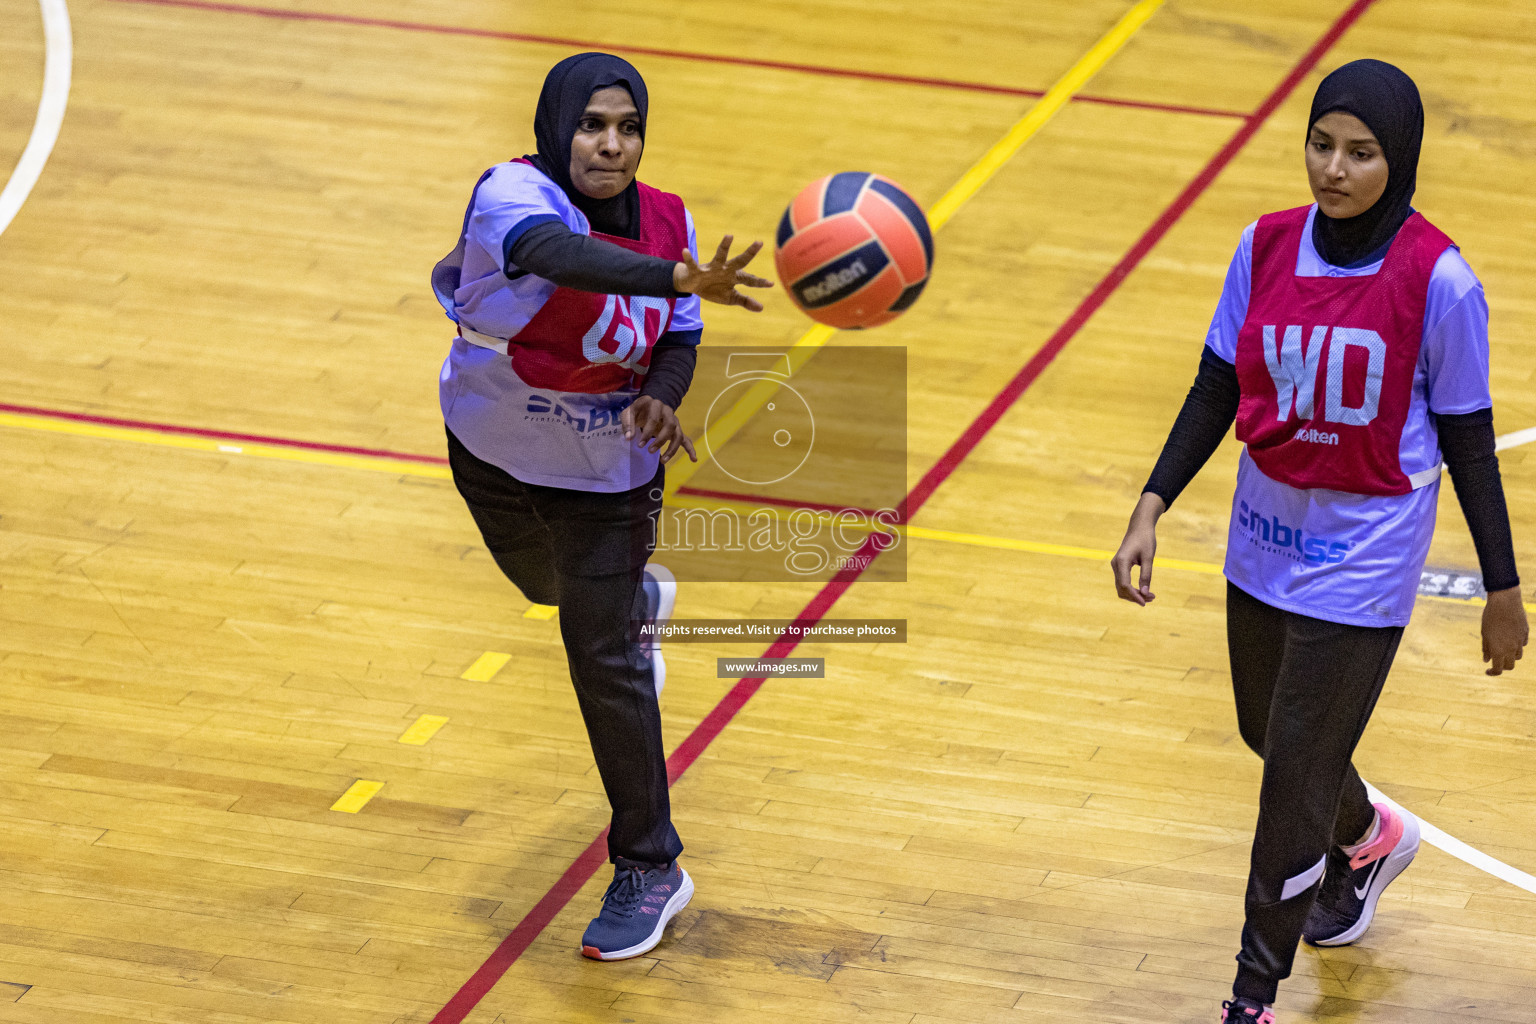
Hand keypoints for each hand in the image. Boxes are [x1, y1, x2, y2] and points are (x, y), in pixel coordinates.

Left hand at [622, 395, 697, 464]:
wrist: (645, 408)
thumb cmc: (636, 412)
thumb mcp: (627, 414)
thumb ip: (627, 424)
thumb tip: (629, 438)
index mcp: (654, 404)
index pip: (654, 418)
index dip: (647, 432)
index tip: (639, 445)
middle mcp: (667, 411)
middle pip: (670, 425)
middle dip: (661, 440)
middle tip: (650, 451)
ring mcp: (674, 420)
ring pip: (678, 434)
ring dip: (672, 449)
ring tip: (662, 461)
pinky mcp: (676, 430)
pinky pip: (686, 439)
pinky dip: (690, 449)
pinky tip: (693, 459)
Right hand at [673, 234, 772, 310]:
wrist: (693, 285)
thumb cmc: (713, 289)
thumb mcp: (730, 298)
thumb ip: (745, 301)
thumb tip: (761, 308)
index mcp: (734, 277)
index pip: (749, 279)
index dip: (759, 282)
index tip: (771, 284)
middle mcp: (725, 270)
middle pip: (739, 261)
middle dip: (749, 253)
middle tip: (760, 242)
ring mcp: (712, 268)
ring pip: (720, 256)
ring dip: (724, 246)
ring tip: (729, 236)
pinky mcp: (697, 270)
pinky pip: (693, 264)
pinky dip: (689, 258)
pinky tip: (685, 251)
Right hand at [1111, 492, 1166, 606]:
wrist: (1139, 527)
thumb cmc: (1145, 539)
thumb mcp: (1149, 557)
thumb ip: (1146, 575)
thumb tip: (1145, 593)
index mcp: (1122, 561)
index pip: (1125, 585)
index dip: (1135, 596)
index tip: (1146, 602)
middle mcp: (1116, 565)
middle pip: (1121, 588)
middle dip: (1135, 596)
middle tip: (1152, 598)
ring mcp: (1116, 566)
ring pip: (1121, 587)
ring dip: (1134, 594)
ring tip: (1150, 596)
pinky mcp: (1119, 566)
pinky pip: (1122, 582)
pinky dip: (1132, 589)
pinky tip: (1143, 590)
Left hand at [1482, 585, 1528, 675]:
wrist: (1505, 603)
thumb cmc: (1490, 617)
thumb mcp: (1484, 634)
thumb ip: (1486, 648)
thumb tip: (1486, 660)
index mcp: (1499, 650)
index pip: (1498, 669)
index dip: (1492, 673)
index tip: (1487, 671)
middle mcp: (1511, 649)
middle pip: (1510, 666)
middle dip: (1503, 666)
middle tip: (1496, 661)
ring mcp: (1520, 642)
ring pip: (1518, 656)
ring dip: (1510, 656)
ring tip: (1502, 648)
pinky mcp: (1525, 634)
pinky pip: (1522, 644)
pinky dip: (1517, 645)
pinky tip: (1510, 637)